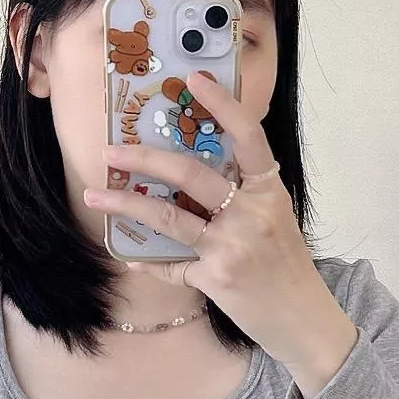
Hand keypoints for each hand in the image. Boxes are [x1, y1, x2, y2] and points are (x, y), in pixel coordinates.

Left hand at [81, 69, 356, 398]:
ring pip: (169, 217)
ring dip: (126, 205)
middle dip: (144, 159)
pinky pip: (172, 264)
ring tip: (95, 196)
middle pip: (190, 173)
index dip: (222, 104)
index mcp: (270, 190)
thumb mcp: (275, 219)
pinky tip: (132, 257)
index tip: (195, 79)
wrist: (304, 320)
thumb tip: (193, 170)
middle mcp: (252, 213)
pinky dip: (150, 261)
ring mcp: (232, 246)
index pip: (248, 135)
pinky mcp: (215, 278)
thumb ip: (244, 194)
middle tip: (110, 151)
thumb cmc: (287, 266)